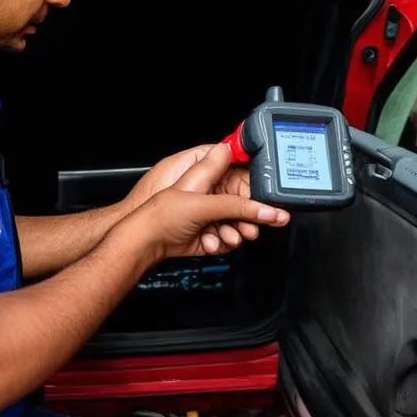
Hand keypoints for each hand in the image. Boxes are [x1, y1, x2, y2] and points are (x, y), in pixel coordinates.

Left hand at [119, 144, 289, 260]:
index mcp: (205, 171)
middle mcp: (207, 190)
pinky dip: (220, 242)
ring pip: (235, 222)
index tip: (271, 200)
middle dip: (247, 217)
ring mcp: (206, 212)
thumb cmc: (159, 216)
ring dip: (234, 232)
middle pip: (241, 201)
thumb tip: (260, 198)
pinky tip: (210, 243)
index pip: (240, 173)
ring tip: (229, 237)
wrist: (144, 245)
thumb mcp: (201, 202)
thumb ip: (234, 200)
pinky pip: (224, 237)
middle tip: (253, 226)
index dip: (256, 187)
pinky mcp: (205, 231)